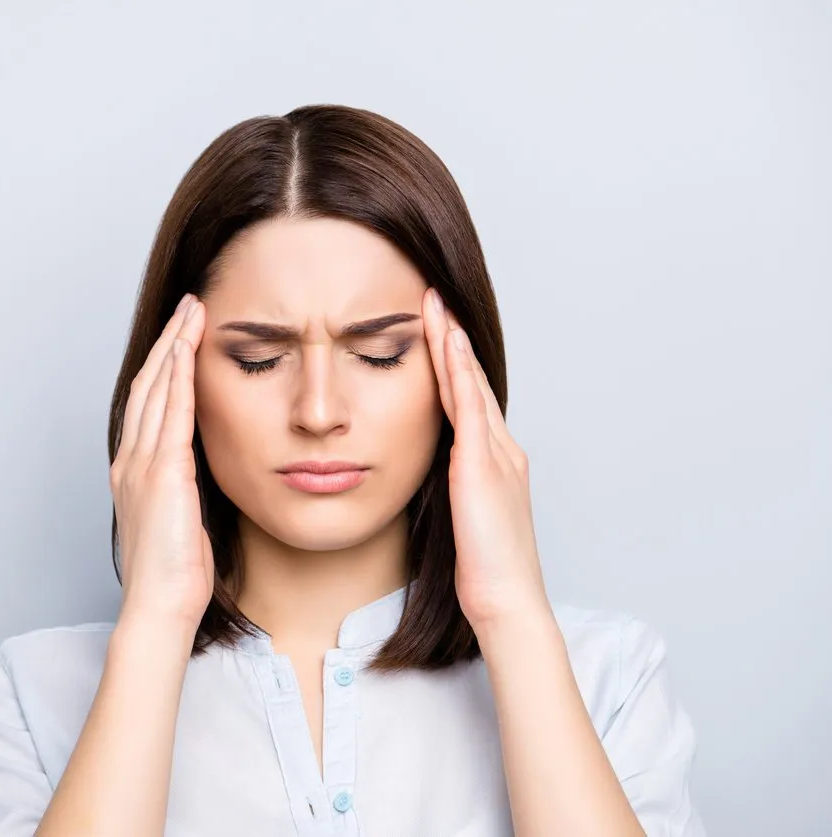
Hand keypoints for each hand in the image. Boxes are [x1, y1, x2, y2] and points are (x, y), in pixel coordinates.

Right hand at [110, 293, 213, 629]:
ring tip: (193, 312)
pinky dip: (179, 377)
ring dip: (175, 346)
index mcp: (134, 471)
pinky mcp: (162, 473)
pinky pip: (171, 413)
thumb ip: (185, 488)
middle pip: (149, 385)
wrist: (160, 606)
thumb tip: (201, 473)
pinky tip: (188, 350)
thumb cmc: (175, 575)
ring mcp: (142, 465)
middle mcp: (132, 460)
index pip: (148, 404)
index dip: (165, 365)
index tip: (183, 335)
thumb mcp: (182, 520)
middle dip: (169, 341)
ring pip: (157, 389)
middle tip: (189, 306)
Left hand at [422, 287, 550, 633]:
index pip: (470, 400)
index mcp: (495, 462)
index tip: (434, 329)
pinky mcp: (482, 466)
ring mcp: (496, 455)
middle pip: (472, 381)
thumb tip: (434, 477)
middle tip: (435, 297)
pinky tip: (446, 343)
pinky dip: (457, 371)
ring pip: (471, 384)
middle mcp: (502, 450)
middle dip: (452, 338)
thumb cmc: (482, 571)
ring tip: (435, 304)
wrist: (507, 602)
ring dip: (452, 342)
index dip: (453, 363)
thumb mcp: (462, 519)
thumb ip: (453, 490)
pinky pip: (468, 407)